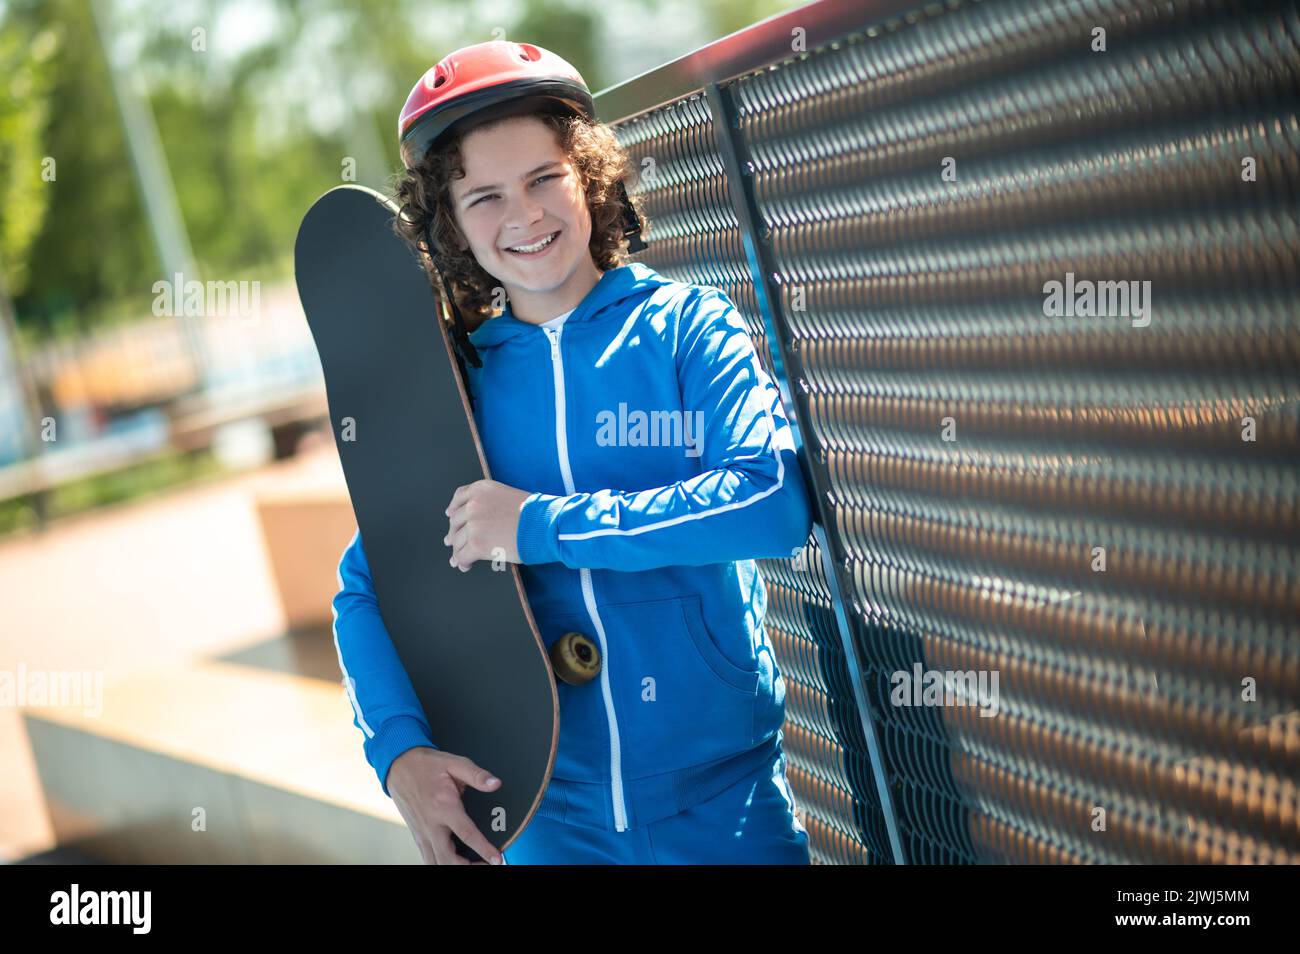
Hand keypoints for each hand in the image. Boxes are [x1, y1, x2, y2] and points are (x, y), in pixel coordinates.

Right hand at [387, 747, 503, 864]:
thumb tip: (496, 783)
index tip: (497, 859)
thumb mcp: (454, 763)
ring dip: (455, 868)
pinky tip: (453, 862)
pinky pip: (428, 857)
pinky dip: (441, 863)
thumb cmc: (427, 764)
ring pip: (436, 862)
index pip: (467, 834)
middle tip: (488, 865)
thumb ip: (476, 775)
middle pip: (448, 858)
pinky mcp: (417, 835)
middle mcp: (431, 824)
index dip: (484, 849)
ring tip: (473, 865)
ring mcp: (422, 832)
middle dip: (469, 867)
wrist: (399, 765)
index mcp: (444, 806)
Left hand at [443, 479, 529, 570]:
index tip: (451, 515)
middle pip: (456, 521)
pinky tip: (465, 565)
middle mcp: (473, 504)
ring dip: (457, 550)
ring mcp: (473, 525)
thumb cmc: (535, 513)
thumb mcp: (509, 496)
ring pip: (457, 540)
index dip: (454, 509)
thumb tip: (480, 520)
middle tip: (452, 541)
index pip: (460, 497)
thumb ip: (490, 503)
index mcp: (481, 490)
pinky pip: (462, 555)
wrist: (545, 525)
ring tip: (458, 558)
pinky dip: (462, 562)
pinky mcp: (476, 544)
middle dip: (454, 533)